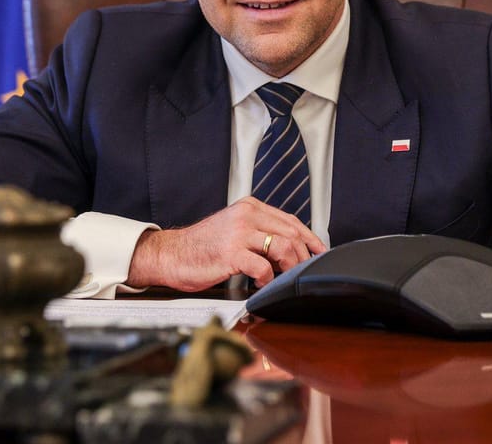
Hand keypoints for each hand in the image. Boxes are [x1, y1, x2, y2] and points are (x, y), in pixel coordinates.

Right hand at [126, 196, 325, 291]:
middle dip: (303, 256)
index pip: (290, 220)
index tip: (320, 252)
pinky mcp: (231, 253)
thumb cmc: (203, 247)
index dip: (310, 238)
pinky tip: (261, 284)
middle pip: (291, 233)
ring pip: (283, 247)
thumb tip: (289, 248)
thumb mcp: (234, 229)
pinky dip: (268, 280)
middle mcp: (246, 215)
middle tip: (303, 272)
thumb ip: (258, 232)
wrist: (172, 254)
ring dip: (289, 267)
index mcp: (249, 207)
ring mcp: (239, 233)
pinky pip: (263, 268)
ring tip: (283, 278)